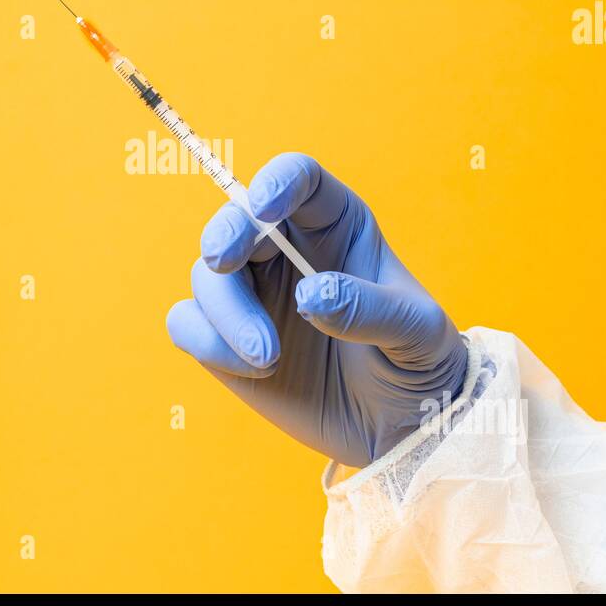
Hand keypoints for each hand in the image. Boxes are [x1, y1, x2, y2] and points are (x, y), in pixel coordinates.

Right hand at [166, 153, 467, 467]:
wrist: (398, 427)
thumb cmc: (418, 365)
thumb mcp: (417, 335)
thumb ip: (371, 309)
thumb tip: (311, 295)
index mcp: (334, 224)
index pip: (298, 178)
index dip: (276, 182)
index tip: (264, 209)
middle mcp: (285, 249)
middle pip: (235, 218)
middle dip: (223, 236)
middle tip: (221, 264)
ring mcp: (251, 292)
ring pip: (206, 274)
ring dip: (227, 313)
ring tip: (268, 359)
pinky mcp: (224, 338)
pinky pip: (187, 322)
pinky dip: (208, 342)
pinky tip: (254, 372)